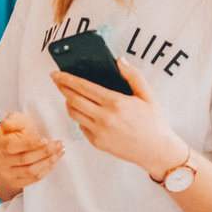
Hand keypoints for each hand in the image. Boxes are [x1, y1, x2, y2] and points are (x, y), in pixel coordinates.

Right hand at [0, 112, 63, 201]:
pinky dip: (46, 170)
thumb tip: (6, 124)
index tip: (46, 139)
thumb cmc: (9, 136)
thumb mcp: (9, 124)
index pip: (13, 146)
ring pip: (31, 170)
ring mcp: (8, 174)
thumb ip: (11, 121)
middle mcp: (1, 161)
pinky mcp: (15, 183)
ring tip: (59, 152)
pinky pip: (33, 178)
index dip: (30, 144)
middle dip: (45, 152)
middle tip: (60, 144)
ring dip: (48, 162)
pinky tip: (53, 161)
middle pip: (25, 159)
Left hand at [51, 58, 184, 176]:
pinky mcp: (97, 143)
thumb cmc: (153, 121)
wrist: (156, 150)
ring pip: (74, 113)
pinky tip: (84, 110)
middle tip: (56, 79)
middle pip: (73, 99)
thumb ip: (133, 75)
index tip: (57, 73)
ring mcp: (99, 132)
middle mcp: (104, 118)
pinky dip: (79, 116)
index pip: (83, 87)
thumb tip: (119, 61)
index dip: (67, 79)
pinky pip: (81, 126)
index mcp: (115, 103)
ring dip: (68, 102)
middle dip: (61, 87)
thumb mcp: (148, 94)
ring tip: (69, 94)